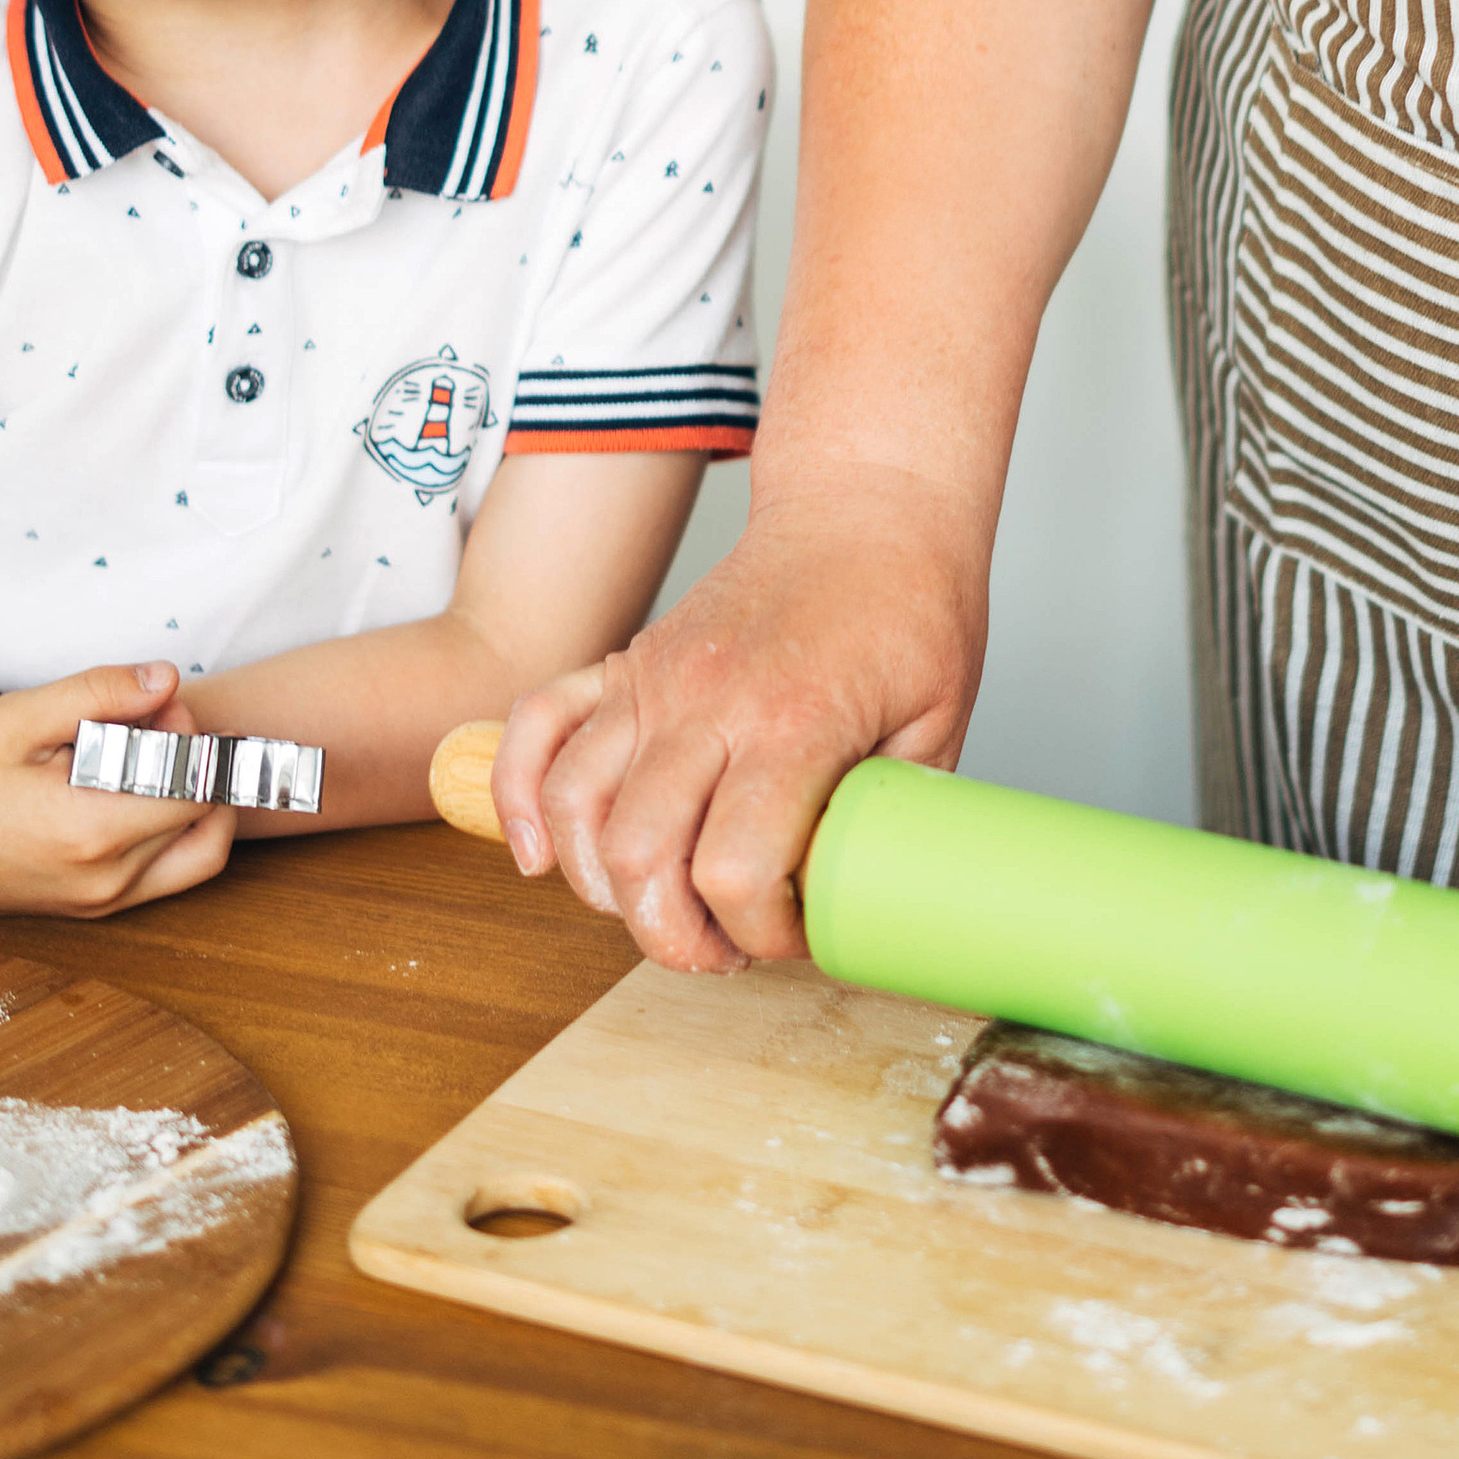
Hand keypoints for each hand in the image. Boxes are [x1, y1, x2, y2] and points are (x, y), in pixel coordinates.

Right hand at [0, 659, 235, 919]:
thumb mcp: (16, 719)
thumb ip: (98, 693)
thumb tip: (169, 678)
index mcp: (91, 832)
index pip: (197, 785)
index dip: (192, 736)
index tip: (155, 704)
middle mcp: (106, 880)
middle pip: (205, 819)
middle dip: (196, 764)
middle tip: (150, 724)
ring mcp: (100, 903)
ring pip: (196, 855)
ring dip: (191, 802)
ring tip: (143, 756)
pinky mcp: (91, 910)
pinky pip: (165, 874)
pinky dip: (169, 830)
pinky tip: (125, 787)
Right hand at [492, 472, 983, 970]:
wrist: (867, 510)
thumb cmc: (909, 610)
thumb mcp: (938, 726)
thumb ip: (890, 821)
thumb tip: (864, 909)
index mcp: (795, 722)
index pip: (736, 871)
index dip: (761, 934)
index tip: (794, 933)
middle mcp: (708, 699)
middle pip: (642, 855)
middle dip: (674, 934)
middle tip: (724, 949)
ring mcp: (656, 676)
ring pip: (576, 804)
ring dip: (604, 885)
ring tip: (659, 912)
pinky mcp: (629, 662)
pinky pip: (539, 727)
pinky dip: (520, 798)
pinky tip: (539, 855)